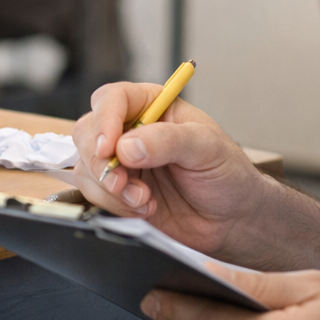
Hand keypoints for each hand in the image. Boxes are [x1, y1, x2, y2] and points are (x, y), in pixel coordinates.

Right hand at [74, 82, 271, 255]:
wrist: (233, 220)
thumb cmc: (228, 174)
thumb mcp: (208, 148)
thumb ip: (168, 141)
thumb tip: (126, 147)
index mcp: (153, 106)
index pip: (113, 99)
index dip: (104, 120)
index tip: (109, 148)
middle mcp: (131, 130)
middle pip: (88, 132)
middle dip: (101, 162)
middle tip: (124, 183)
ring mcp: (122, 162)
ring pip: (86, 166)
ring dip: (110, 189)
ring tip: (144, 200)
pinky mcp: (118, 192)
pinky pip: (94, 194)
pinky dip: (114, 206)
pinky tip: (144, 209)